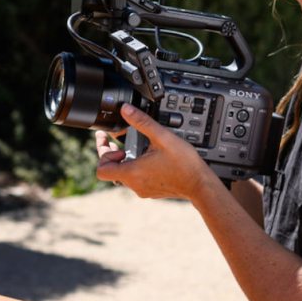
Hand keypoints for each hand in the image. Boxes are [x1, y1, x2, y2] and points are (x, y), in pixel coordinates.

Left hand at [94, 104, 215, 199]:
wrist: (200, 184)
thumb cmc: (184, 164)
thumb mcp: (162, 137)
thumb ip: (142, 122)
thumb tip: (125, 109)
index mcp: (132, 173)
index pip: (101, 170)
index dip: (103, 154)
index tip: (115, 144)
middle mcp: (134, 184)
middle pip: (111, 171)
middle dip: (111, 154)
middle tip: (114, 141)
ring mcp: (142, 189)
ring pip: (123, 175)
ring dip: (123, 160)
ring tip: (131, 148)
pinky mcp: (150, 190)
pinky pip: (135, 179)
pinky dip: (134, 167)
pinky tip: (144, 157)